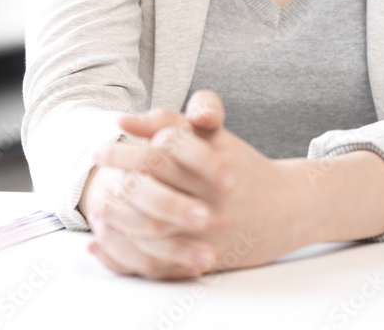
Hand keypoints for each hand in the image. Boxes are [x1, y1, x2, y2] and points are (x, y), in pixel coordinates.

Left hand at [88, 90, 303, 280]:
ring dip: (117, 215)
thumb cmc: (242, 166)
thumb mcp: (215, 136)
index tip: (102, 145)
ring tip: (98, 201)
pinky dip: (125, 252)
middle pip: (155, 185)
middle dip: (117, 174)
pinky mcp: (206, 260)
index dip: (129, 145)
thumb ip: (171, 122)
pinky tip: (104, 238)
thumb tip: (124, 120)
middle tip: (96, 167)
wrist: (287, 208)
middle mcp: (214, 198)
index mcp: (216, 161)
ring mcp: (210, 232)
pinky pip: (158, 263)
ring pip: (152, 227)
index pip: (164, 149)